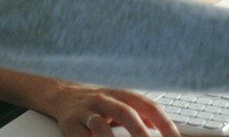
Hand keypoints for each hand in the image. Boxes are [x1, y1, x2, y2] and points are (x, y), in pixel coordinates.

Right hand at [51, 85, 179, 136]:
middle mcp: (105, 100)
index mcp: (123, 95)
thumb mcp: (122, 103)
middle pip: (126, 113)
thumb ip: (143, 114)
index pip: (148, 106)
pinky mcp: (70, 123)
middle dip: (140, 133)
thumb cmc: (101, 104)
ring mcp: (87, 111)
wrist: (63, 95)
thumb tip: (165, 129)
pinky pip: (80, 135)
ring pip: (100, 124)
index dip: (164, 123)